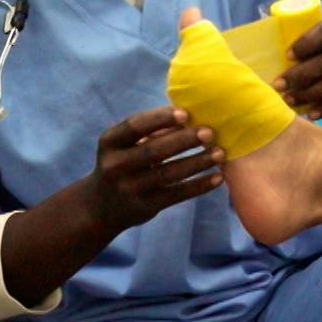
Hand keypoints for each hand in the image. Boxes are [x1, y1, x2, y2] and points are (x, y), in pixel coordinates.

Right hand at [84, 106, 224, 233]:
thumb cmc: (123, 163)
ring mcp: (129, 188)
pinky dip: (199, 186)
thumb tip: (191, 115)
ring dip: (197, 162)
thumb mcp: (123, 146)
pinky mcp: (144, 207)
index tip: (186, 113)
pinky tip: (218, 177)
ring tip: (220, 153)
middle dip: (184, 140)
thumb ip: (149, 131)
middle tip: (210, 132)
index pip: (134, 126)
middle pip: (154, 150)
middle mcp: (115, 166)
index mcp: (110, 142)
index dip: (160, 119)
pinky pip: (176, 194)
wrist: (100, 208)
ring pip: (168, 173)